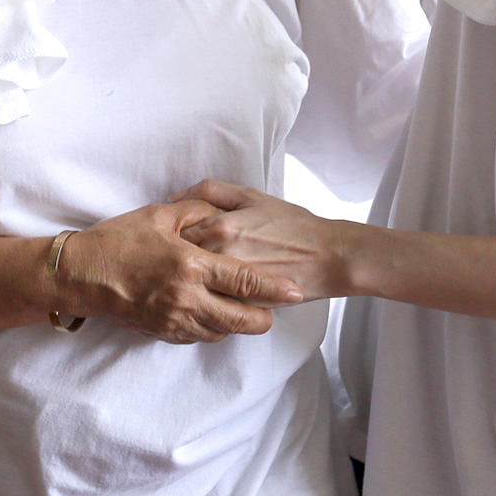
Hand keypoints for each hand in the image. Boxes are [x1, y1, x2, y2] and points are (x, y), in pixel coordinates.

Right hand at [57, 200, 301, 344]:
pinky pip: (198, 337)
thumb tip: (219, 213)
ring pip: (221, 332)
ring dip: (236, 325)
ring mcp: (174, 319)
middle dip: (262, 318)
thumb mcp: (159, 214)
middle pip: (240, 320)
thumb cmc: (119, 239)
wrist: (81, 274)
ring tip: (245, 312)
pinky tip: (212, 315)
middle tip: (272, 310)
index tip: (293, 291)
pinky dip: (211, 329)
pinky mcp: (163, 332)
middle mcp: (187, 298)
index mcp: (191, 265)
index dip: (273, 289)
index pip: (244, 282)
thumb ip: (197, 211)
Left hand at [174, 179, 348, 299]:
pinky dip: (206, 296)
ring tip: (191, 273)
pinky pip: (211, 302)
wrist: (327, 256)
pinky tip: (211, 289)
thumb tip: (174, 197)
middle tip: (175, 257)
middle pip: (178, 261)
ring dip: (187, 279)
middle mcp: (220, 256)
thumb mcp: (250, 196)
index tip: (168, 237)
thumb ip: (208, 191)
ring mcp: (230, 284)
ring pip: (192, 284)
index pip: (173, 232)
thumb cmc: (291, 224)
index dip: (168, 234)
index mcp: (219, 227)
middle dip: (173, 259)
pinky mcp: (241, 304)